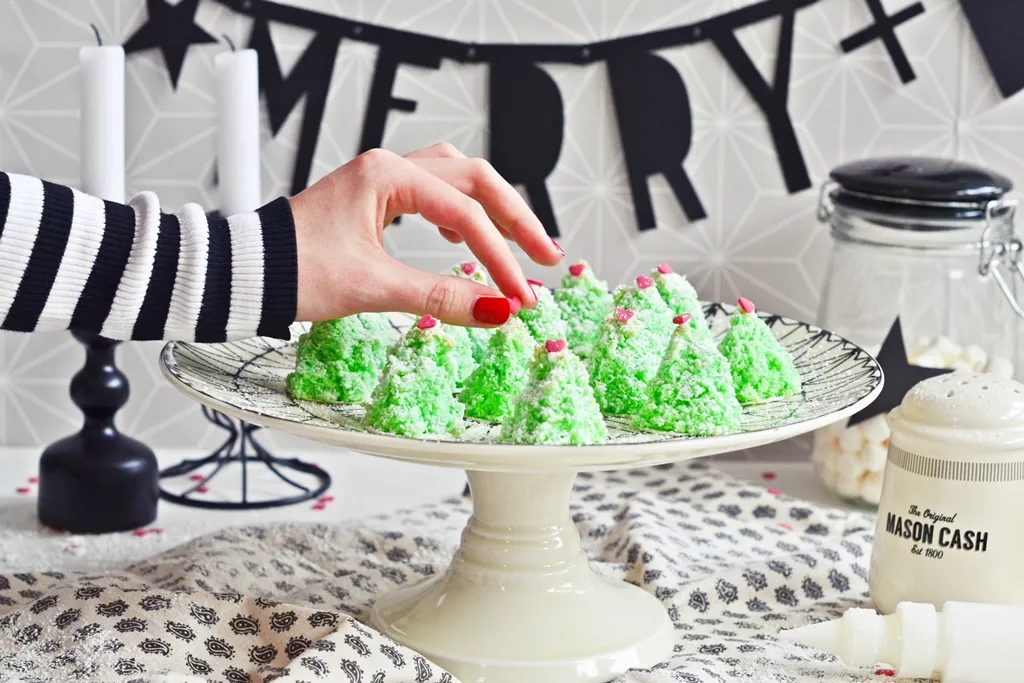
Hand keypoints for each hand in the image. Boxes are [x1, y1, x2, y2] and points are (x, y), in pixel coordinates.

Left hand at [289, 143, 562, 326]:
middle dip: (514, 219)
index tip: (519, 295)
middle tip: (546, 256)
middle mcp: (388, 168)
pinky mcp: (373, 197)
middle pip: (474, 180)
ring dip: (490, 209)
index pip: (465, 213)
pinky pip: (432, 192)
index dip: (500, 257)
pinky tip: (464, 233)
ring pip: (455, 180)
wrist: (244, 271)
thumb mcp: (372, 286)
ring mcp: (381, 179)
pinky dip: (459, 211)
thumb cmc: (291, 269)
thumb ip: (439, 296)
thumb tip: (494, 311)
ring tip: (519, 243)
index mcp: (387, 176)